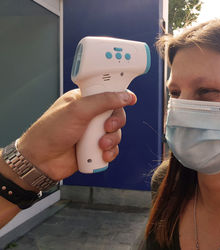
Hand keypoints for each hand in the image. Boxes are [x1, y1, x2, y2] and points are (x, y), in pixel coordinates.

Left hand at [17, 89, 136, 181]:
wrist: (40, 161)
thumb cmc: (50, 132)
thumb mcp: (78, 110)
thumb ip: (103, 101)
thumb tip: (125, 96)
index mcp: (85, 100)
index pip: (109, 92)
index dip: (120, 96)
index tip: (130, 99)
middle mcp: (90, 115)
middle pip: (117, 114)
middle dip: (115, 122)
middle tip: (108, 127)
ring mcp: (93, 132)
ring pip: (116, 133)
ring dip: (112, 140)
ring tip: (100, 145)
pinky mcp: (95, 147)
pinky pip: (113, 148)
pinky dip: (110, 152)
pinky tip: (101, 154)